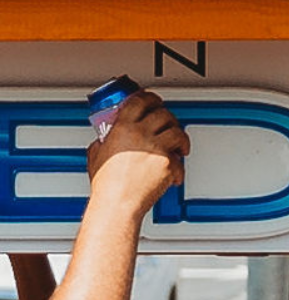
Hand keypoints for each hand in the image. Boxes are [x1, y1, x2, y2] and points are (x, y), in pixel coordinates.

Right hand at [86, 91, 189, 213]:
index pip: (140, 101)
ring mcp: (157, 148)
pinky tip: (175, 170)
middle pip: (163, 113)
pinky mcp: (168, 164)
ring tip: (178, 146)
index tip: (153, 100)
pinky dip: (180, 165)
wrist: (118, 202)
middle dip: (168, 117)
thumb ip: (105, 140)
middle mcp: (141, 134)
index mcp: (122, 128)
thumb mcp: (97, 153)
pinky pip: (180, 159)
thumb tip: (109, 137)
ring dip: (180, 138)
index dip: (149, 98)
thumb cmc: (107, 183)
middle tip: (169, 124)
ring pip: (178, 132)